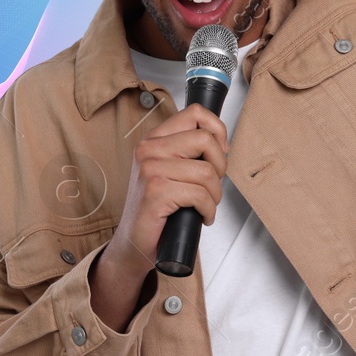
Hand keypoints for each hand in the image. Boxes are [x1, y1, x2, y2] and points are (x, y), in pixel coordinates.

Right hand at [104, 102, 229, 284]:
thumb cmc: (157, 209)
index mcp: (154, 139)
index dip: (217, 131)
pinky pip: (200, 195)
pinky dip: (208, 210)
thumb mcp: (170, 170)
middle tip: (212, 184)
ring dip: (214, 194)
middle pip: (205, 140)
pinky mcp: (156, 191)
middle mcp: (148, 149)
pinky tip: (201, 216)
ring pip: (206, 171)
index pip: (194, 113)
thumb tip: (221, 143)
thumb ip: (188, 151)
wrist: (133, 242)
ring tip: (204, 204)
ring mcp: (150, 169)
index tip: (219, 152)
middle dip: (219, 166)